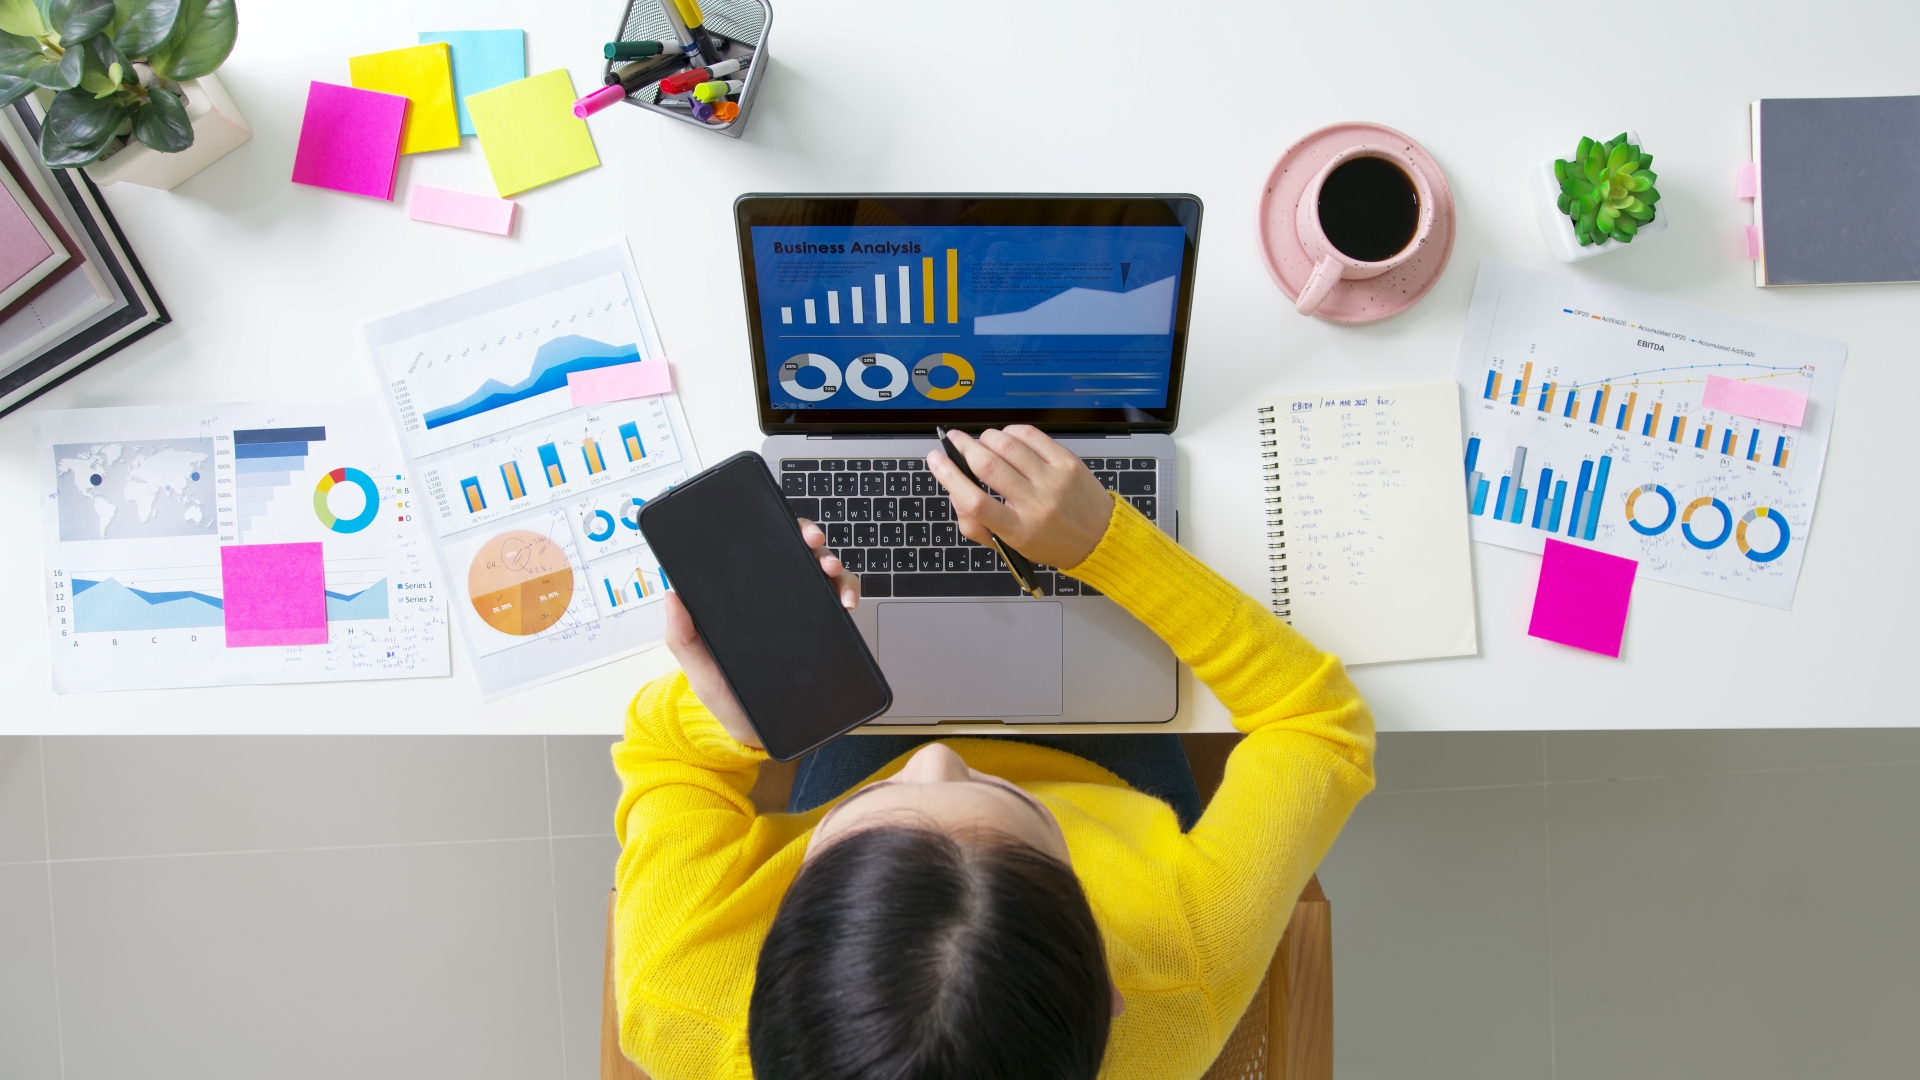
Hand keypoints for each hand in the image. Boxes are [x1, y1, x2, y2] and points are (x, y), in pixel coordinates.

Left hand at [662, 519, 859, 749]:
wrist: (754, 735)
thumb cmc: (724, 697)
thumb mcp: (698, 667)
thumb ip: (682, 636)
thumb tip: (672, 595)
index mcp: (745, 597)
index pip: (759, 552)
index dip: (774, 530)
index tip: (783, 528)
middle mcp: (776, 598)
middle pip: (797, 553)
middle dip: (810, 538)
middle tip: (813, 543)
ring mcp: (803, 614)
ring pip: (824, 574)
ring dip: (834, 565)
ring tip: (832, 571)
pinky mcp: (823, 633)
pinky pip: (839, 604)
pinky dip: (848, 594)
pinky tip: (846, 603)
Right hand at [926, 426, 1114, 568]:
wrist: (1100, 538)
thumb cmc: (1053, 542)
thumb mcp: (1012, 546)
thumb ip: (977, 525)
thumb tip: (955, 490)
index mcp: (1018, 530)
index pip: (975, 501)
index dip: (949, 476)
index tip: (936, 460)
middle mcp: (1036, 504)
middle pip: (988, 466)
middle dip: (963, 447)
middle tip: (953, 441)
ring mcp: (1054, 480)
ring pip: (1007, 445)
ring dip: (986, 438)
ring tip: (982, 442)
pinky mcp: (1067, 462)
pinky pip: (1031, 436)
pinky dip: (1011, 432)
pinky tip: (1007, 439)